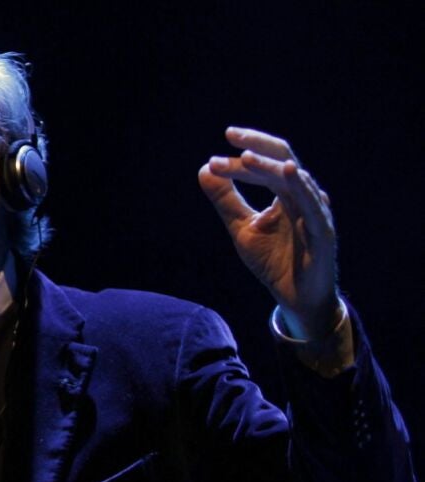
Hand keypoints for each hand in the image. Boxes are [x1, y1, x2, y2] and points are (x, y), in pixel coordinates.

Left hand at [198, 127, 341, 339]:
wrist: (296, 298)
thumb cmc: (274, 261)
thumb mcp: (242, 228)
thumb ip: (226, 200)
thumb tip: (204, 169)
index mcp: (285, 193)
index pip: (266, 164)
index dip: (241, 158)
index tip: (215, 155)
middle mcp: (303, 196)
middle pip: (283, 160)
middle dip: (256, 147)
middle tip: (230, 136)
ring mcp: (315, 212)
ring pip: (295, 180)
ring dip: (270, 167)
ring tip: (247, 156)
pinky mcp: (323, 232)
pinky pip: (313, 206)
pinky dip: (301, 187)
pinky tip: (289, 171)